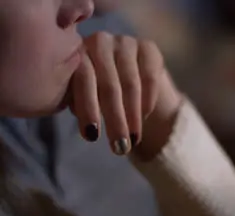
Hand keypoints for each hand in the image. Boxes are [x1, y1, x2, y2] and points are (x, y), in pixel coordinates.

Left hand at [70, 32, 181, 157]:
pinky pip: (150, 77)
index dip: (88, 109)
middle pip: (109, 84)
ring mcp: (126, 42)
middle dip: (114, 119)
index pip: (83, 79)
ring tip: (133, 139)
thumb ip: (78, 104)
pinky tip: (144, 117)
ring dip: (133, 115)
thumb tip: (86, 126)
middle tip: (119, 147)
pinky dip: (147, 100)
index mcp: (77, 52)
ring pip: (131, 83)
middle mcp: (100, 41)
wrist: (127, 81)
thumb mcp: (82, 99)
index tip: (92, 137)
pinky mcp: (148, 47)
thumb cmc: (96, 93)